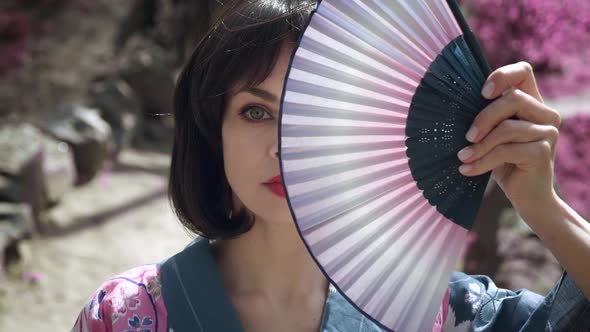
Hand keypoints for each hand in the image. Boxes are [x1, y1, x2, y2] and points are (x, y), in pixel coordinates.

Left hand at [457, 62, 560, 218]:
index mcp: (532, 102)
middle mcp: (545, 113)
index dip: (502, 76)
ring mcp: (548, 132)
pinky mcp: (543, 152)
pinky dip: (483, 161)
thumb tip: (451, 106)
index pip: (522, 71)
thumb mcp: (491, 135)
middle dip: (483, 118)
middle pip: (513, 99)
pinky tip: (468, 170)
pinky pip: (506, 150)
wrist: (526, 196)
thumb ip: (485, 117)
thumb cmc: (503, 162)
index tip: (482, 94)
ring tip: (463, 157)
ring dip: (479, 145)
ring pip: (507, 127)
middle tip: (467, 137)